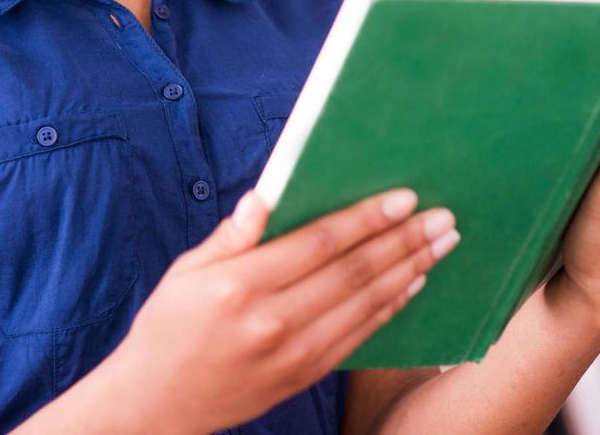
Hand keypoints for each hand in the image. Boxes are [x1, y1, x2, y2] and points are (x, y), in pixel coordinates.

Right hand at [103, 185, 461, 434]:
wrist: (156, 405)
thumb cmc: (168, 327)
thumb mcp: (185, 271)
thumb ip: (233, 235)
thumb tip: (267, 195)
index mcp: (240, 285)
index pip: (318, 243)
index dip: (365, 218)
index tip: (404, 197)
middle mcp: (272, 321)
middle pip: (352, 273)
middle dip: (403, 241)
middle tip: (443, 217)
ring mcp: (292, 354)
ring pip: (365, 305)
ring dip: (409, 271)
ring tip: (441, 244)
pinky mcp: (302, 376)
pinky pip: (358, 336)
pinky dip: (390, 307)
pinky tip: (413, 283)